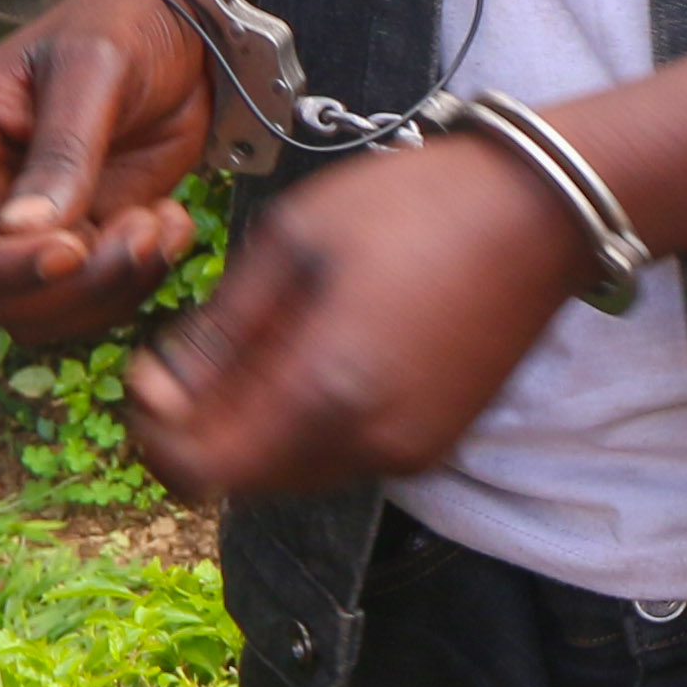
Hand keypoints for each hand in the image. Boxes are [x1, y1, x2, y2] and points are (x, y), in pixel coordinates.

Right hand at [0, 0, 216, 344]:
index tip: (66, 250)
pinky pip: (92, 298)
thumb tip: (23, 230)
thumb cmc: (121, 24)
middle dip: (66, 284)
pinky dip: (137, 280)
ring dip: (107, 287)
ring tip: (159, 224)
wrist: (180, 30)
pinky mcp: (83, 239)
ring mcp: (32, 226)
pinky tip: (171, 224)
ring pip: (41, 309)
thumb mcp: (93, 66)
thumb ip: (62, 148)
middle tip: (137, 234)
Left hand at [118, 128, 600, 506]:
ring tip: (256, 348)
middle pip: (242, 482)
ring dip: (252, 431)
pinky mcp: (434, 443)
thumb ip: (222, 329)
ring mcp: (408, 451)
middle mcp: (368, 443)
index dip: (156, 432)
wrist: (536, 208)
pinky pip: (340, 457)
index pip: (201, 469)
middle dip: (199, 431)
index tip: (151, 372)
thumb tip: (166, 389)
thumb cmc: (415, 204)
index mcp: (325, 391)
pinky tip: (313, 357)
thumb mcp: (293, 239)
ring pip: (291, 474)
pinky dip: (305, 426)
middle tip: (188, 362)